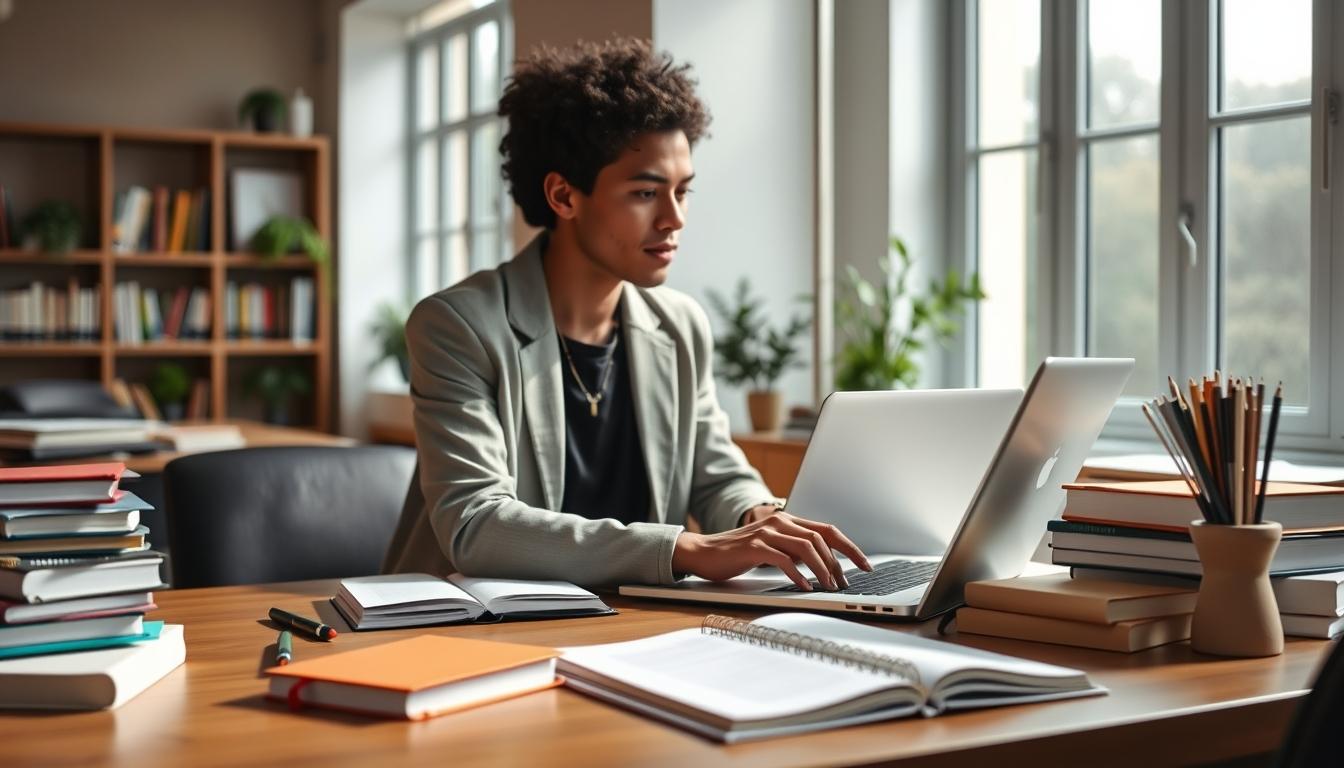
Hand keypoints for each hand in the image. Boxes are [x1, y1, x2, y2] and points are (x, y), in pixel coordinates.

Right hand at [672, 508, 871, 590]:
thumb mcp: (771, 547)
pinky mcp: (754, 547)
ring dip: (823, 569)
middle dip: (839, 563)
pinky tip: (805, 587)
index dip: (850, 547)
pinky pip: (784, 559)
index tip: (865, 566)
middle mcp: (780, 521)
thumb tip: (824, 566)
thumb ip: (793, 549)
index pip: (828, 530)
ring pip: (807, 547)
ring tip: (829, 587)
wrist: (703, 552)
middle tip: (846, 584)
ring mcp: (767, 533)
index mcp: (787, 520)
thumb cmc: (738, 553)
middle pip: (821, 539)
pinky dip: (798, 574)